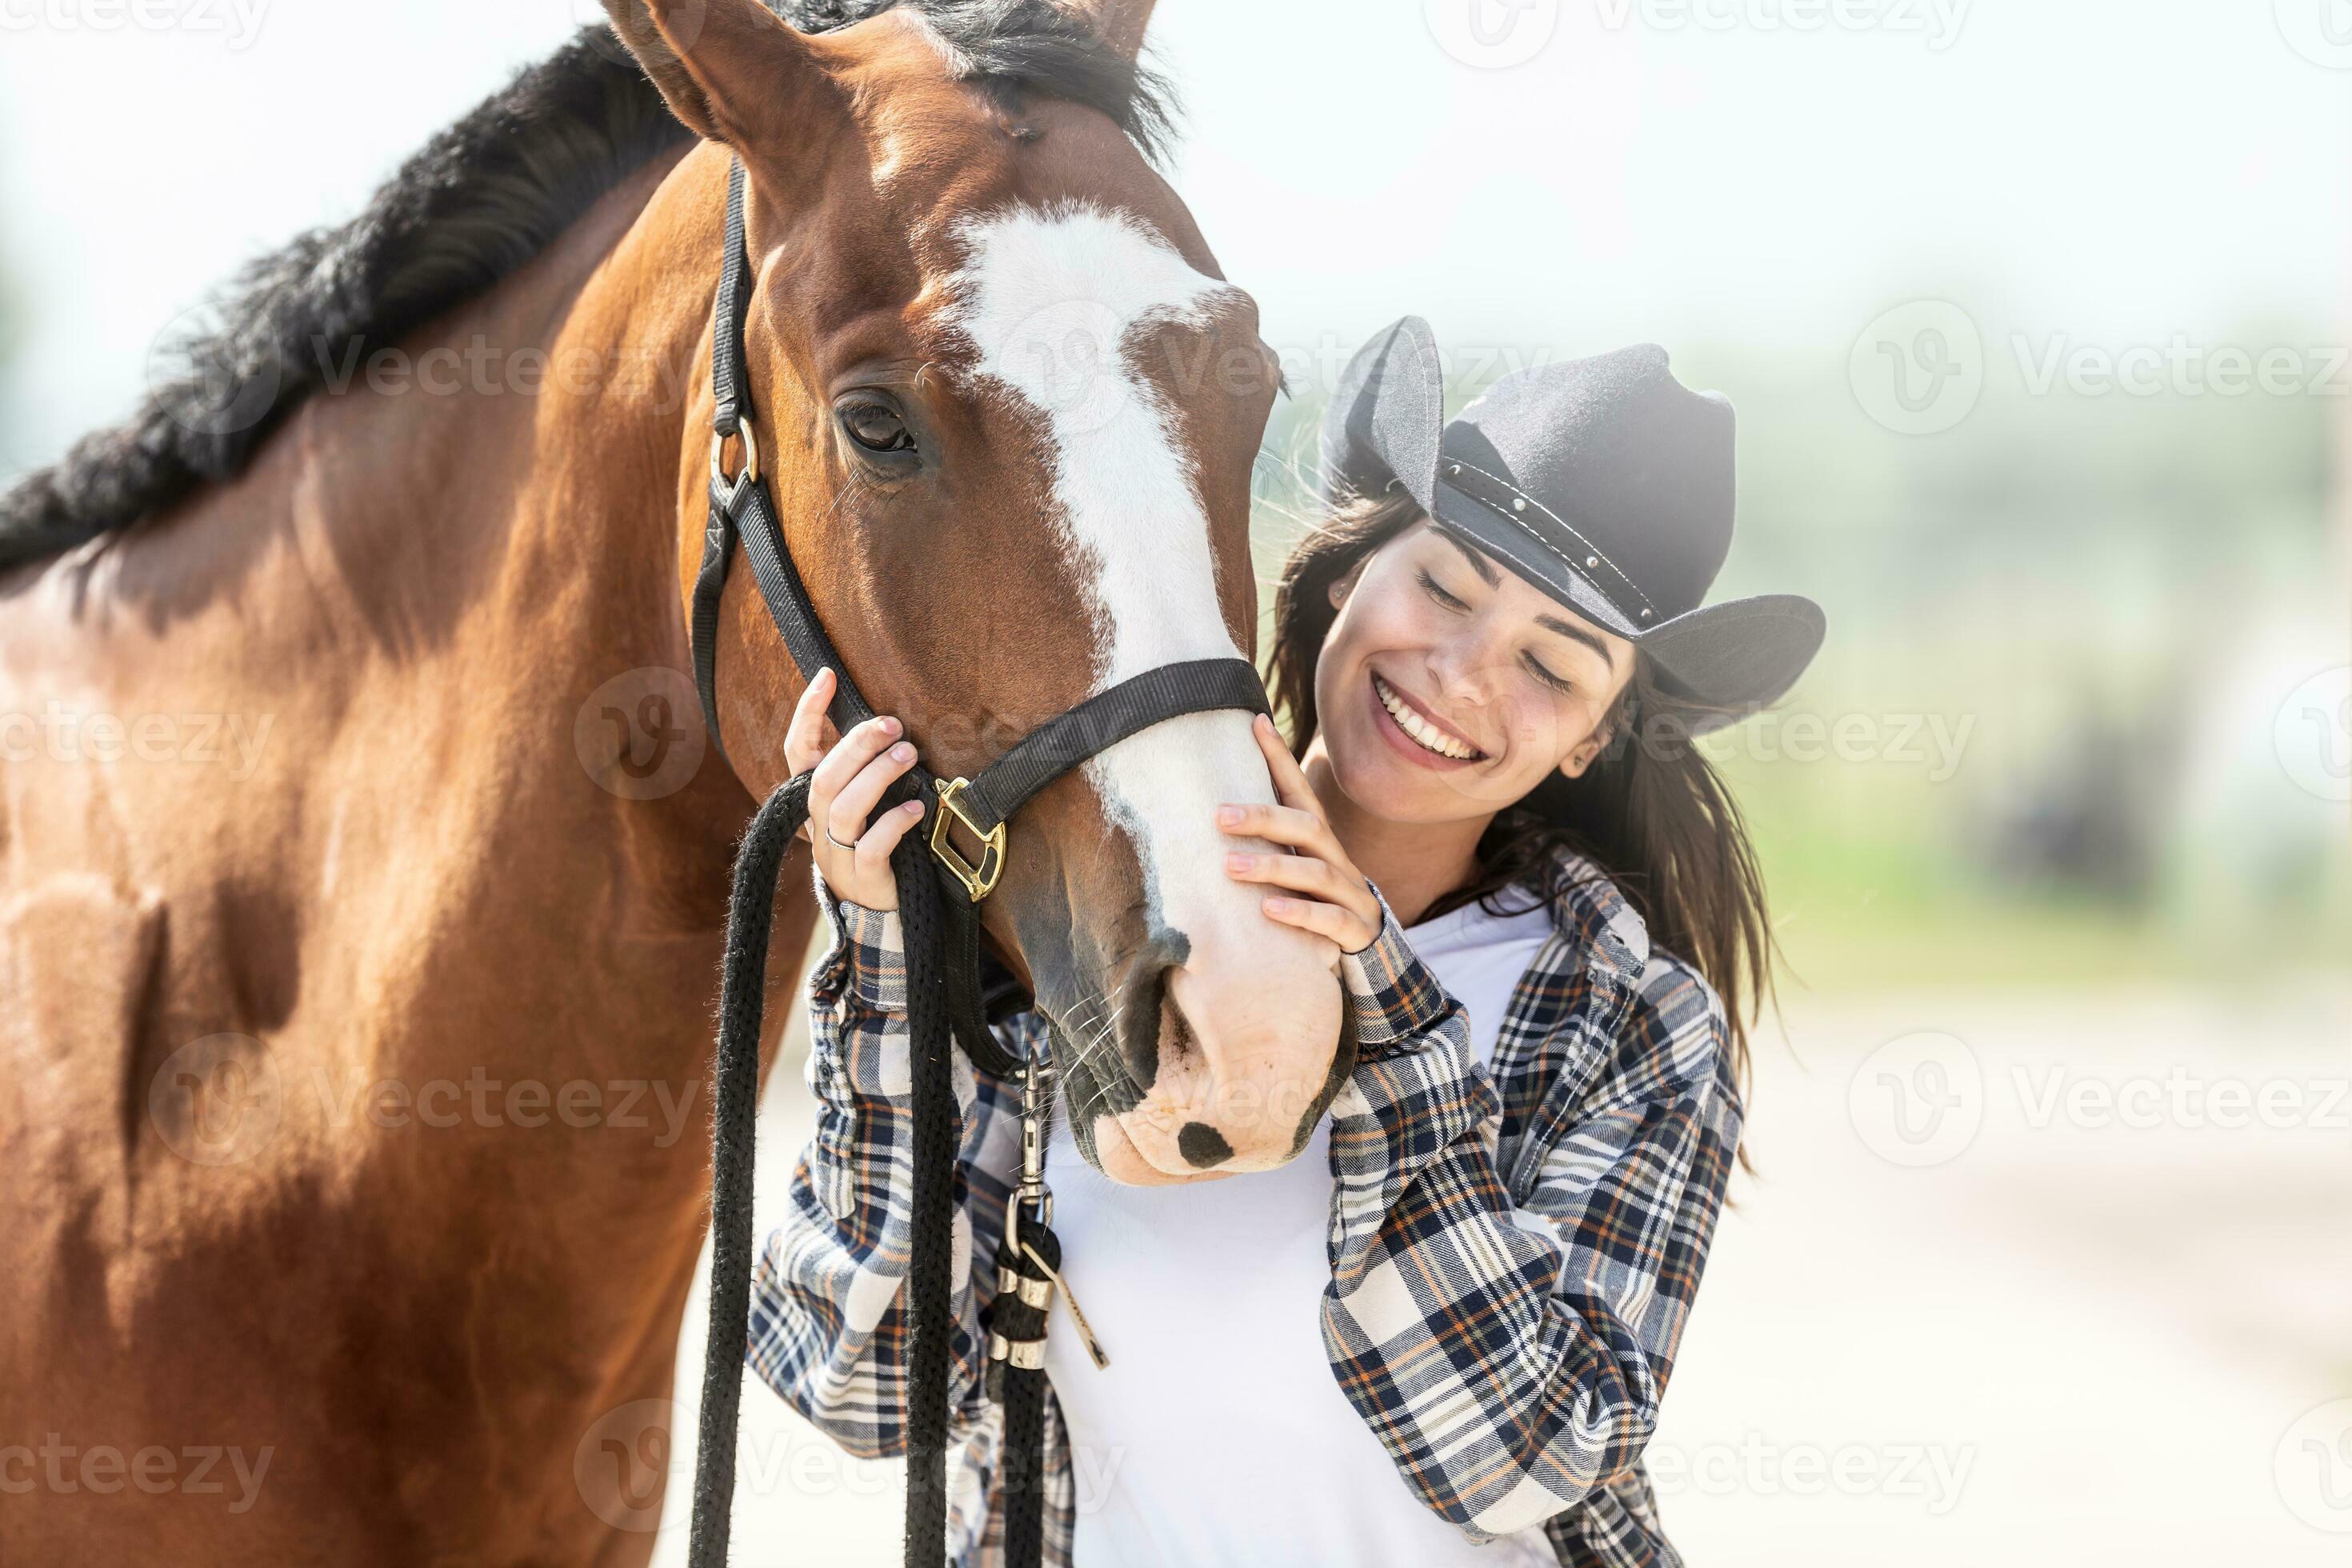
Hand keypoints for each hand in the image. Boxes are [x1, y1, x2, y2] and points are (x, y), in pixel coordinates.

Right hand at [784, 668, 927, 911]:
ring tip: (909, 756)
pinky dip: (894, 823)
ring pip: (844, 809)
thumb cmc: (878, 844)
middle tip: (893, 724)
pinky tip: (916, 806)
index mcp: (814, 802)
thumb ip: (866, 770)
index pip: (798, 751)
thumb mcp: (865, 804)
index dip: (807, 714)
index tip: (826, 676)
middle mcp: (818, 826)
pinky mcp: (863, 879)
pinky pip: (872, 848)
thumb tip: (888, 721)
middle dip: (857, 745)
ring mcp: (837, 855)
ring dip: (877, 777)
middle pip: (823, 778)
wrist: (879, 913)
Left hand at [1218, 713, 1383, 954]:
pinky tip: (1268, 910)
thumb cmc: (1312, 902)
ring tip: (1230, 867)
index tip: (1256, 724)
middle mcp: (1339, 860)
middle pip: (1308, 827)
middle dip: (1264, 819)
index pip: (1301, 792)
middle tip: (1219, 816)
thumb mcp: (1291, 870)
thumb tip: (1207, 811)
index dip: (1281, 758)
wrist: (1365, 949)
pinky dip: (1302, 913)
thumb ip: (1262, 844)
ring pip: (1317, 873)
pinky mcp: (1356, 931)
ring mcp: (1351, 895)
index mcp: (1320, 842)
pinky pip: (1332, 919)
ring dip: (1273, 867)